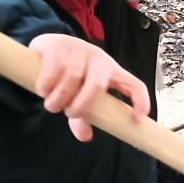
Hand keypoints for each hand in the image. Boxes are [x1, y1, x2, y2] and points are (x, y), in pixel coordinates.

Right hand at [29, 34, 149, 141]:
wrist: (50, 45)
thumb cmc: (72, 73)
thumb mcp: (81, 93)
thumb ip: (84, 115)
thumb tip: (84, 137)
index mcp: (111, 70)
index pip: (134, 84)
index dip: (140, 101)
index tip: (137, 119)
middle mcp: (98, 59)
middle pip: (97, 85)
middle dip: (82, 105)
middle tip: (69, 113)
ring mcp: (78, 50)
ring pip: (72, 78)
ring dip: (60, 98)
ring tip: (52, 106)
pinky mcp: (57, 46)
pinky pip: (52, 70)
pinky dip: (46, 86)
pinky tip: (43, 91)